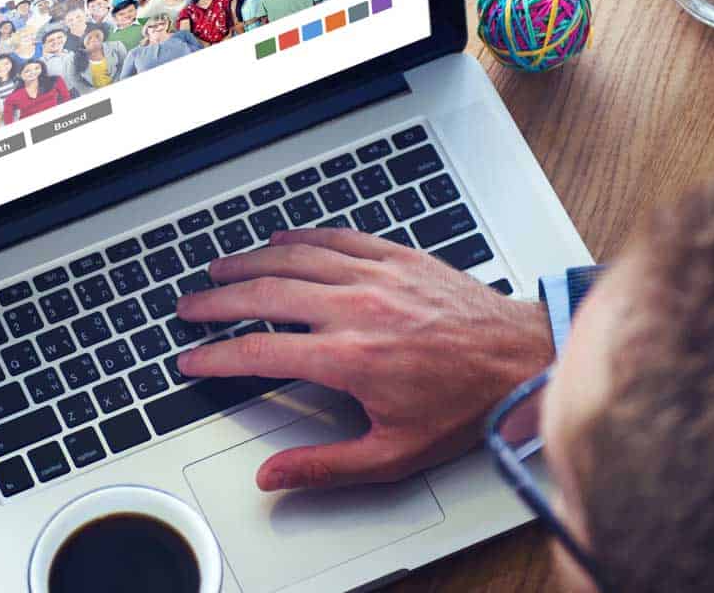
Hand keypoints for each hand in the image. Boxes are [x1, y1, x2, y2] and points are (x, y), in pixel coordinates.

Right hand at [175, 227, 552, 491]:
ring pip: (292, 258)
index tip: (193, 360)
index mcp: (349, 358)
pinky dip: (299, 237)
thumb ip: (326, 466)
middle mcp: (356, 308)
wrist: (523, 360)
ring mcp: (376, 276)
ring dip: (248, 262)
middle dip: (217, 301)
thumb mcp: (395, 453)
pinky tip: (279, 239)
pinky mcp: (397, 256)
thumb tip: (274, 476)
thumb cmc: (466, 405)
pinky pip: (335, 238)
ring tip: (219, 270)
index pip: (259, 351)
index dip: (215, 357)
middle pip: (264, 294)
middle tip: (190, 307)